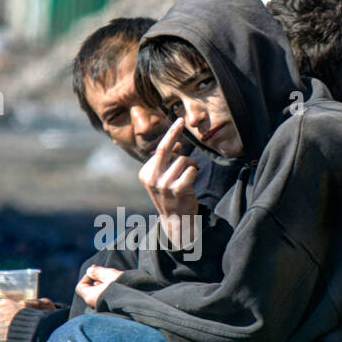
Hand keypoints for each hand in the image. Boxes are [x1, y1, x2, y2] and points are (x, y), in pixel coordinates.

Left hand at [75, 265, 122, 308]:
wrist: (139, 303)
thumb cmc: (123, 288)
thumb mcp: (110, 275)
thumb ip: (98, 272)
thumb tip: (89, 271)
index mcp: (91, 297)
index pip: (80, 287)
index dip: (86, 276)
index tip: (96, 270)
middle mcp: (95, 304)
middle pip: (90, 289)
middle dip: (97, 279)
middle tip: (107, 272)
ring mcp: (103, 307)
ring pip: (99, 293)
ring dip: (104, 284)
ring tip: (114, 278)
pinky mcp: (111, 308)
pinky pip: (106, 297)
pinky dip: (109, 290)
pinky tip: (119, 285)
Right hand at [138, 118, 198, 246]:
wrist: (176, 221)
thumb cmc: (171, 196)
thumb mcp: (163, 178)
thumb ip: (167, 162)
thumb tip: (175, 144)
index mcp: (145, 173)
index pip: (160, 149)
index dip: (172, 136)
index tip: (179, 122)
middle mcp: (152, 178)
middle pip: (165, 148)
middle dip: (174, 131)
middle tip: (182, 119)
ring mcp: (163, 185)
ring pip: (183, 161)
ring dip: (192, 164)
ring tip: (191, 173)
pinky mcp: (177, 190)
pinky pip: (191, 171)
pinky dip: (195, 172)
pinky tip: (193, 179)